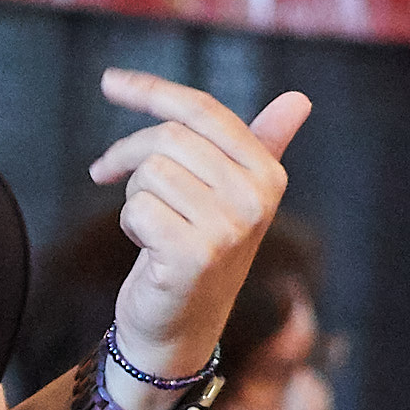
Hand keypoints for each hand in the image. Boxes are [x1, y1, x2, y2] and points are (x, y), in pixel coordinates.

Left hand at [82, 70, 309, 393]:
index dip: (151, 91)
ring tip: (152, 226)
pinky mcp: (195, 255)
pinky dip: (131, 225)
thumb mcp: (231, 194)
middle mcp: (256, 198)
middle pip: (168, 137)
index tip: (109, 82)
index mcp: (267, 173)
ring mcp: (229, 229)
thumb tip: (300, 98)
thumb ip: (260, 144)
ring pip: (149, 173)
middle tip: (111, 175)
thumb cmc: (199, 250)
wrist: (180, 326)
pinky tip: (149, 250)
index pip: (202, 111)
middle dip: (129, 154)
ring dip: (134, 196)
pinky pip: (137, 208)